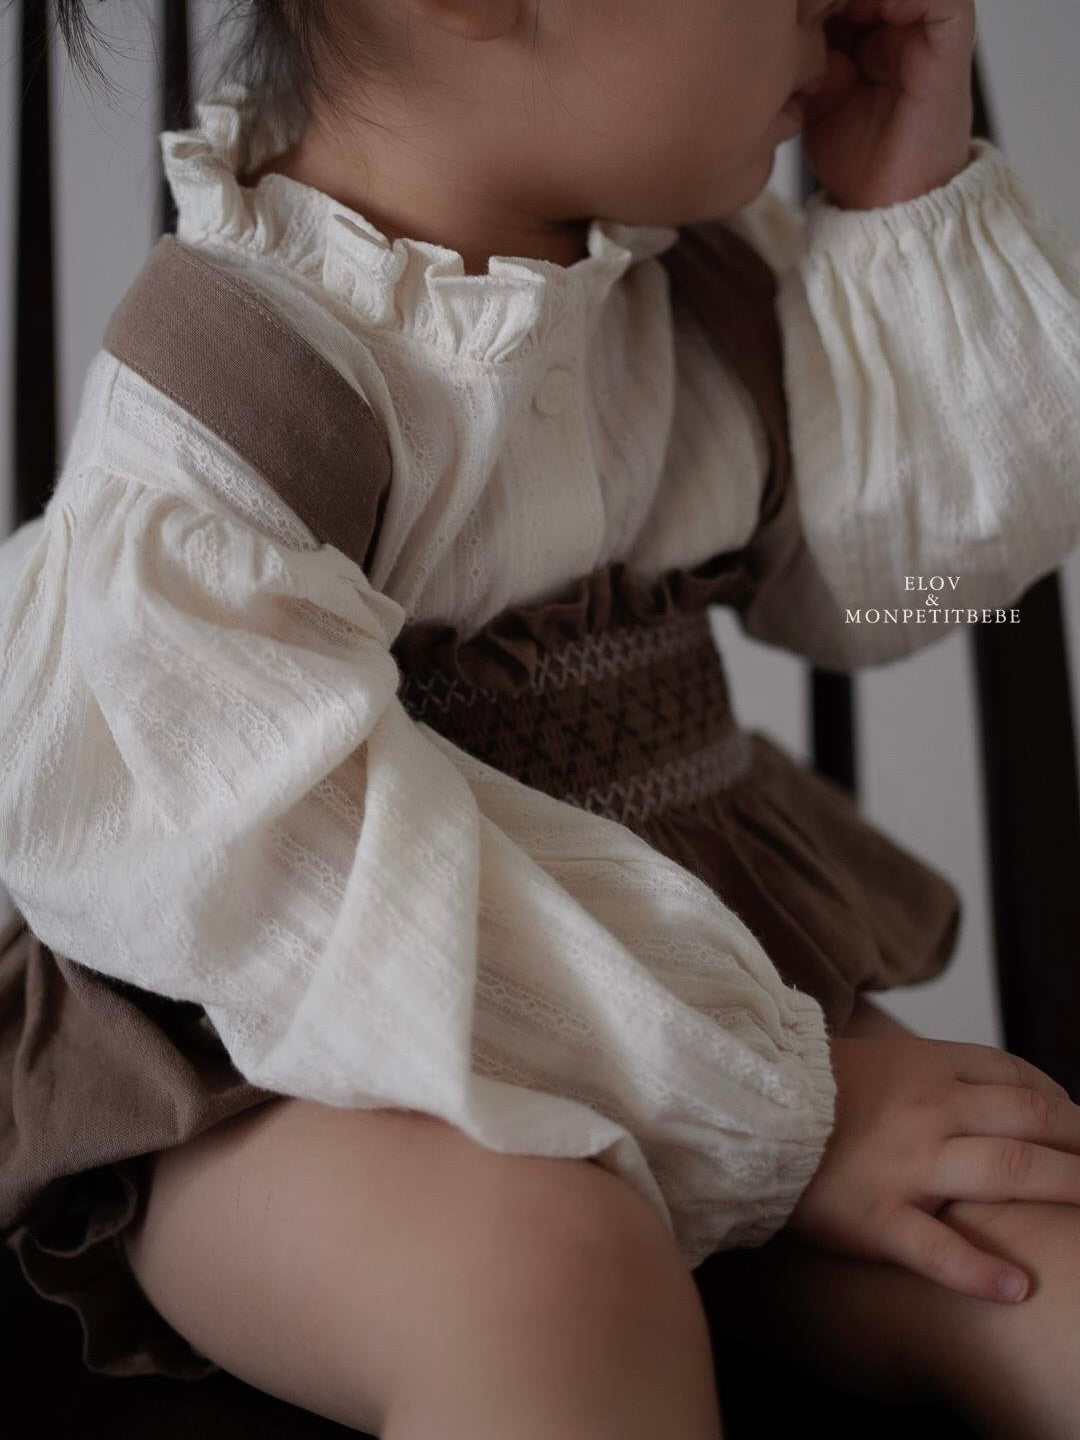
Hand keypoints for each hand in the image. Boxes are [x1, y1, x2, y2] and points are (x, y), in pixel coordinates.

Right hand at [786, 1034, 1079, 1303]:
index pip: (1017, 1079)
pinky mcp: (876, 1218)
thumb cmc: (806, 1086)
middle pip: (1030, 1123)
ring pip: (1005, 1173)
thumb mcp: (878, 1057)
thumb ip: (932, 1071)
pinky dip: (980, 1271)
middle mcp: (929, 1111)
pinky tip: (1016, 1288)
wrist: (743, 1105)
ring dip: (1063, 1188)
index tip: (1079, 1126)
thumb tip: (991, 1090)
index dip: (1061, 1104)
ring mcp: (906, 1164)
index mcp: (927, 1068)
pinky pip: (936, 1248)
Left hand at [803, 0, 976, 208]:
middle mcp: (899, 14)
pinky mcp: (950, 38)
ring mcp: (926, 23)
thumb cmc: (852, 155)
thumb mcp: (809, 90)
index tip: (780, 12)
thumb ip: (803, 46)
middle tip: (799, 11)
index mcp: (865, 20)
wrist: (885, 202)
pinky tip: (865, 14)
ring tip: (820, 14)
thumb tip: (787, 11)